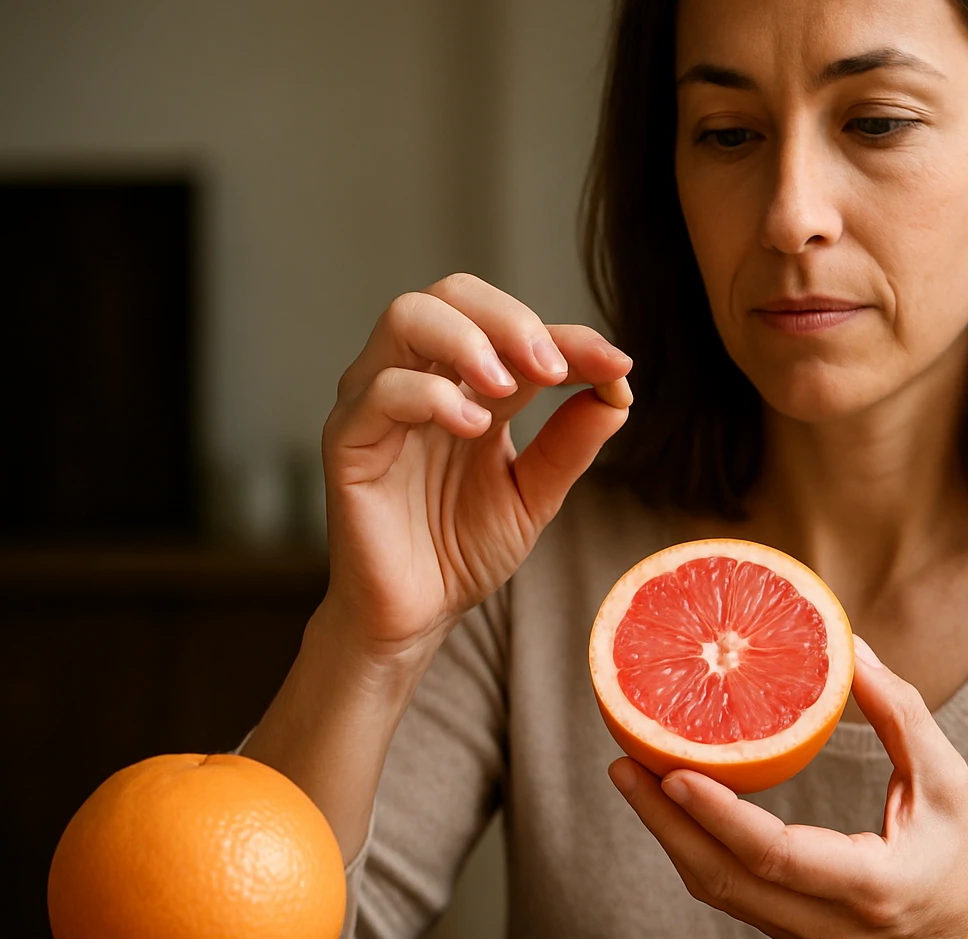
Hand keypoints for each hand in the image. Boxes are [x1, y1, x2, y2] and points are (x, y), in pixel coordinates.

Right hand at [321, 273, 632, 668]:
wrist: (416, 616)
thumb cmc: (463, 551)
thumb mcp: (536, 493)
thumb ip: (572, 441)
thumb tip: (620, 386)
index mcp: (468, 385)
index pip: (514, 330)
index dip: (570, 338)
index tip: (616, 364)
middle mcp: (421, 379)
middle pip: (452, 293)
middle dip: (512, 319)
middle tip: (554, 366)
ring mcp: (378, 403)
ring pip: (406, 317)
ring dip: (469, 339)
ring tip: (509, 387)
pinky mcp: (347, 440)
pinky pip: (379, 390)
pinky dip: (431, 395)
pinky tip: (472, 428)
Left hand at [608, 635, 967, 938]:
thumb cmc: (966, 849)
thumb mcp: (947, 776)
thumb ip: (898, 712)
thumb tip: (847, 647)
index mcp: (872, 887)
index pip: (777, 856)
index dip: (719, 815)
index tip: (672, 770)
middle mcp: (830, 927)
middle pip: (724, 881)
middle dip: (665, 823)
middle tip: (624, 763)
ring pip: (719, 893)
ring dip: (670, 836)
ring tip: (633, 776)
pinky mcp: (793, 936)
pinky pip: (732, 894)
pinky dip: (696, 848)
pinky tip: (672, 805)